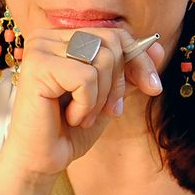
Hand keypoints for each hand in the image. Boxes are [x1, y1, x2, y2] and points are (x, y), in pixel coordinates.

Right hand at [0, 28, 166, 181]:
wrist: (41, 160)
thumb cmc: (70, 129)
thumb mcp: (109, 95)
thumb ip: (129, 71)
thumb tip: (157, 47)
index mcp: (63, 38)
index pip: (116, 34)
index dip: (139, 60)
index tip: (152, 88)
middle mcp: (48, 37)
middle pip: (112, 42)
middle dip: (119, 83)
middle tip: (106, 111)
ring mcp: (40, 48)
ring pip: (101, 59)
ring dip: (101, 97)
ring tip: (83, 116)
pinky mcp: (37, 66)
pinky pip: (85, 78)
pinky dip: (87, 104)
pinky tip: (71, 117)